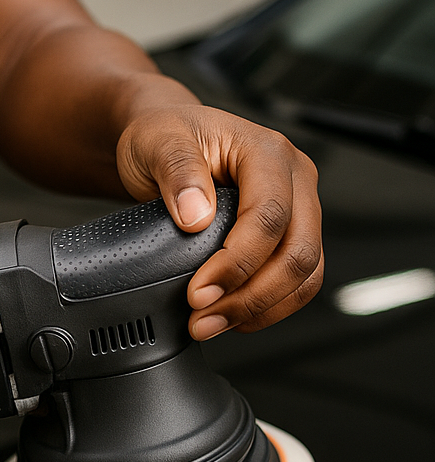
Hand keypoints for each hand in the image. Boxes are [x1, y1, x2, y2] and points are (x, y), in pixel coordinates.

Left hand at [116, 104, 323, 339]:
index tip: (200, 292)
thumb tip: (195, 214)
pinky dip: (269, 306)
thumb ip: (176, 171)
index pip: (269, 216)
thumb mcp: (157, 142)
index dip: (237, 263)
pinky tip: (234, 318)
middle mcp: (293, 178)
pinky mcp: (287, 233)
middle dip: (251, 296)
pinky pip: (296, 279)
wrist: (166, 140)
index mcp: (267, 152)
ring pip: (304, 272)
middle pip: (298, 251)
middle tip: (203, 319)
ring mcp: (296, 207)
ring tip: (212, 325)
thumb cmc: (166, 136)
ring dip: (261, 308)